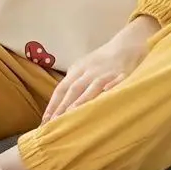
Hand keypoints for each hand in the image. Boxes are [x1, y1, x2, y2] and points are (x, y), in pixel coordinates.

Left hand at [42, 16, 159, 122]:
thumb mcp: (83, 67)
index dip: (53, 105)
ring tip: (72, 116)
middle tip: (54, 125)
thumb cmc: (101, 60)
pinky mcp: (123, 74)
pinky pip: (117, 81)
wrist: (126, 44)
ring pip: (93, 87)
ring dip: (82, 101)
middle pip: (74, 89)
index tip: (44, 122)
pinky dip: (112, 87)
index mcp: (78, 70)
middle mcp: (90, 71)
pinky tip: (107, 94)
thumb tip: (57, 106)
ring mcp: (106, 73)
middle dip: (63, 107)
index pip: (62, 88)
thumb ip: (72, 82)